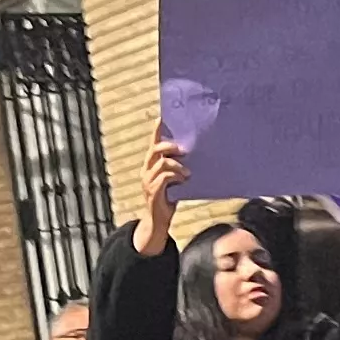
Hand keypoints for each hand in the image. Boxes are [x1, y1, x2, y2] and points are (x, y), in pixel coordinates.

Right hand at [133, 136, 190, 255]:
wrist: (158, 222)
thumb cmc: (169, 198)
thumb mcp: (174, 179)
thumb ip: (177, 167)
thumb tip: (193, 154)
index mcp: (150, 165)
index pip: (152, 143)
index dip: (156, 131)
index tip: (161, 118)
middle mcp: (146, 170)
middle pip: (155, 149)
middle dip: (169, 146)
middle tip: (184, 148)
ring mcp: (148, 181)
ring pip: (162, 163)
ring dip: (177, 165)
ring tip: (188, 172)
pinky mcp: (153, 191)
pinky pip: (164, 178)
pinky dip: (176, 176)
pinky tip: (184, 180)